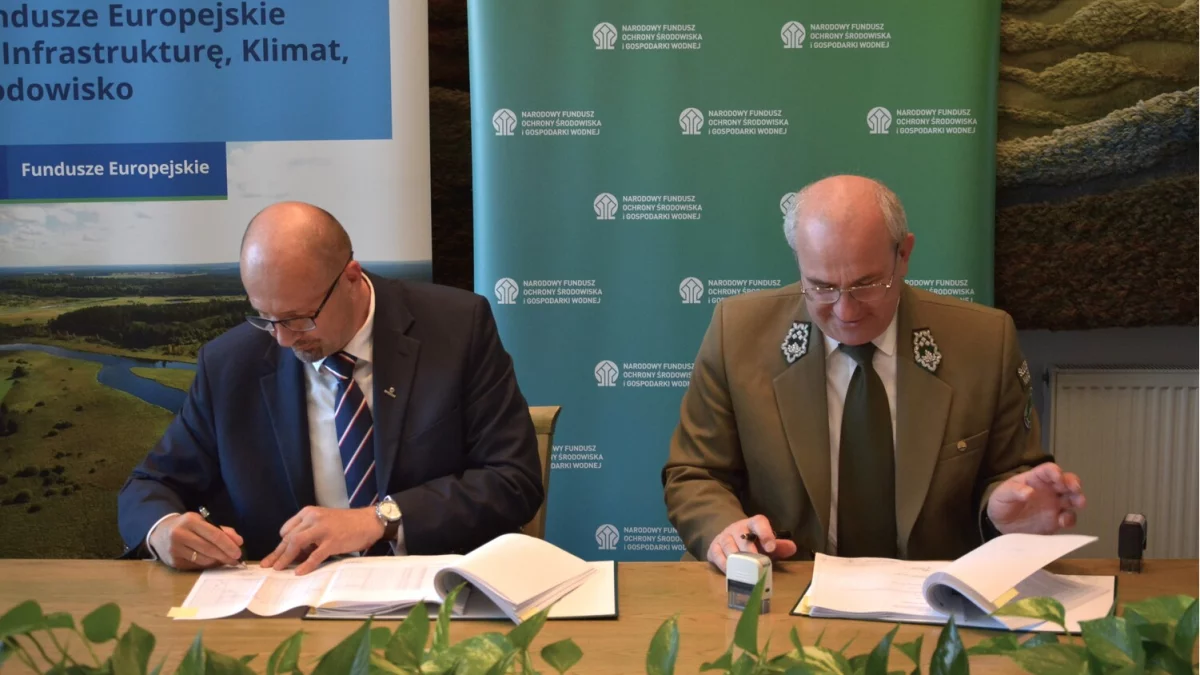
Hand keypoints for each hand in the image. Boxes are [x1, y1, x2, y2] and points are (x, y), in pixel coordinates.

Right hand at [150, 512, 243, 569]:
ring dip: (217, 562)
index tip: (238, 552)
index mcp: (190, 521)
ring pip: (202, 559)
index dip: (228, 545)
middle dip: (225, 556)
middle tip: (236, 560)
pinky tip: (213, 563)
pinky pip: (195, 566)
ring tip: (225, 561)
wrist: (161, 532)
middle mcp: (180, 534)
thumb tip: (238, 542)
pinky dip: (207, 565)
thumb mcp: (203, 522)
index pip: (214, 534)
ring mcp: (175, 549)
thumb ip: (222, 530)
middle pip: (209, 549)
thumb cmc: (188, 526)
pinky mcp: (173, 561)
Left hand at [260, 506, 383, 574]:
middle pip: (289, 537)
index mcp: (308, 512)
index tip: (274, 556)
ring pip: (297, 543)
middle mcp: (313, 518)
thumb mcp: (323, 522)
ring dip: (286, 558)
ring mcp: (323, 529)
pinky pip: (315, 555)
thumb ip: (309, 533)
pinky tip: (300, 572)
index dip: (280, 545)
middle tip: (267, 565)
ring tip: (278, 569)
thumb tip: (294, 553)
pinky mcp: (333, 541)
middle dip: (277, 553)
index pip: (287, 530)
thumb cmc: (346, 524)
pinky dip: (306, 565)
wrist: (368, 522)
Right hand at [707, 515, 797, 572]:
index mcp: (752, 524)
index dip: (765, 533)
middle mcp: (736, 528)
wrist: (731, 538)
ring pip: (729, 545)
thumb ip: (779, 546)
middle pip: (742, 536)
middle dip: (750, 550)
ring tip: (744, 570)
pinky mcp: (713, 547)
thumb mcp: (766, 543)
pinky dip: (724, 564)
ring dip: (736, 558)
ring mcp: (723, 537)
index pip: (759, 522)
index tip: (771, 547)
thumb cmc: (753, 543)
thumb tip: (792, 548)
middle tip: (756, 563)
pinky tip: (730, 572)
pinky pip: (717, 555)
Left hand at [988, 463, 1085, 534]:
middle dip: (1073, 483)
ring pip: (1072, 498)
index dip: (1055, 471)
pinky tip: (1063, 521)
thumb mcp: (1002, 495)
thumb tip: (1029, 492)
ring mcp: (1055, 505)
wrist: (1002, 525)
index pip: (1048, 470)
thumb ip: (1014, 491)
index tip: (1057, 477)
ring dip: (1078, 499)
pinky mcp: (1056, 520)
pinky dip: (1069, 519)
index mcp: (1036, 479)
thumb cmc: (1002, 503)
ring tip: (1079, 503)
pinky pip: (1068, 518)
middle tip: (1075, 488)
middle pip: (1067, 482)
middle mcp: (1049, 490)